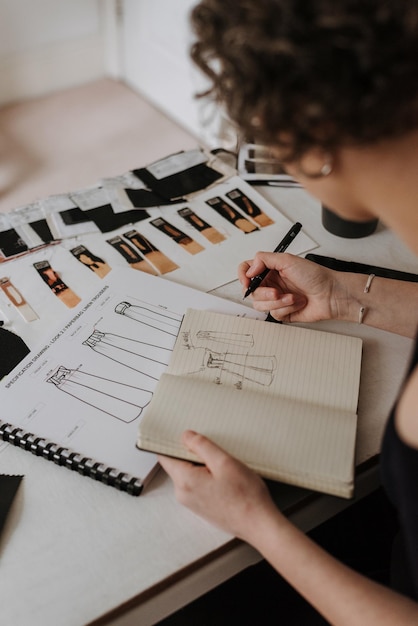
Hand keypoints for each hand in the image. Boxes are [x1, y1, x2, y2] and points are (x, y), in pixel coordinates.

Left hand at [158, 430, 278, 541]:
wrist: (259, 525)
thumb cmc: (245, 495)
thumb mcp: (224, 462)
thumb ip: (201, 446)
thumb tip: (185, 436)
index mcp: (185, 481)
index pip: (165, 456)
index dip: (172, 442)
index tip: (184, 434)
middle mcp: (183, 494)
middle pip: (177, 464)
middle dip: (192, 453)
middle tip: (214, 449)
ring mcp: (191, 502)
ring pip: (189, 473)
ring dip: (202, 465)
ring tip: (223, 465)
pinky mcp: (201, 506)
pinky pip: (197, 484)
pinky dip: (206, 476)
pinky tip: (225, 477)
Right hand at [238, 252, 338, 322]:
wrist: (331, 294)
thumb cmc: (315, 276)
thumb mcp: (287, 260)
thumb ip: (263, 259)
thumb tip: (249, 270)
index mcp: (270, 269)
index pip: (247, 270)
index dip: (243, 276)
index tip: (248, 281)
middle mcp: (271, 283)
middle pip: (251, 291)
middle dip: (264, 293)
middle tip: (276, 292)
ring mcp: (276, 298)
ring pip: (260, 305)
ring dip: (278, 302)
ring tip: (293, 297)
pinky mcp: (282, 312)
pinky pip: (274, 314)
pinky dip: (287, 308)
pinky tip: (298, 303)